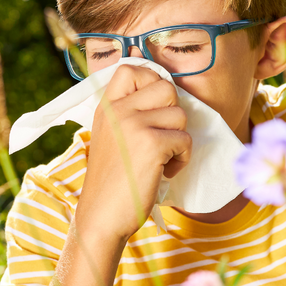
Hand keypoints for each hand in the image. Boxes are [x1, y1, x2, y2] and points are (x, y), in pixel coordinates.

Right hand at [74, 65, 191, 241]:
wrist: (101, 216)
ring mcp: (134, 125)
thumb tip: (153, 74)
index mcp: (105, 106)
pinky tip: (162, 172)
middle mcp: (118, 110)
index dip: (151, 83)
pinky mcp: (152, 145)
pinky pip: (185, 140)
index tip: (152, 110)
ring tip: (159, 160)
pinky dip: (181, 159)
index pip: (133, 69)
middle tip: (159, 139)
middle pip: (166, 89)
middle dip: (172, 115)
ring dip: (178, 141)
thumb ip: (125, 109)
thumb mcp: (109, 134)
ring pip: (180, 116)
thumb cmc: (111, 180)